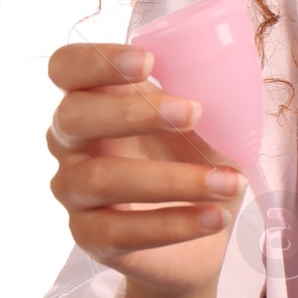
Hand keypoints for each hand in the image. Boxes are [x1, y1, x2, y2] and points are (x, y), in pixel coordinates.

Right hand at [46, 40, 248, 297]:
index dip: (96, 60)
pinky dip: (173, 224)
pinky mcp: (90, 237)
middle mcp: (71, 141)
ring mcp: (74, 190)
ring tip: (230, 182)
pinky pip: (121, 230)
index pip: (67, 67)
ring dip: (174, 179)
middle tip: (194, 112)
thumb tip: (229, 71)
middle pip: (73, 115)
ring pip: (102, 179)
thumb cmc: (197, 157)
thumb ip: (202, 91)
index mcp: (94, 98)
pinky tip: (214, 217)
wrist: (204, 227)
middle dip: (133, 111)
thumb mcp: (205, 120)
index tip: (149, 62)